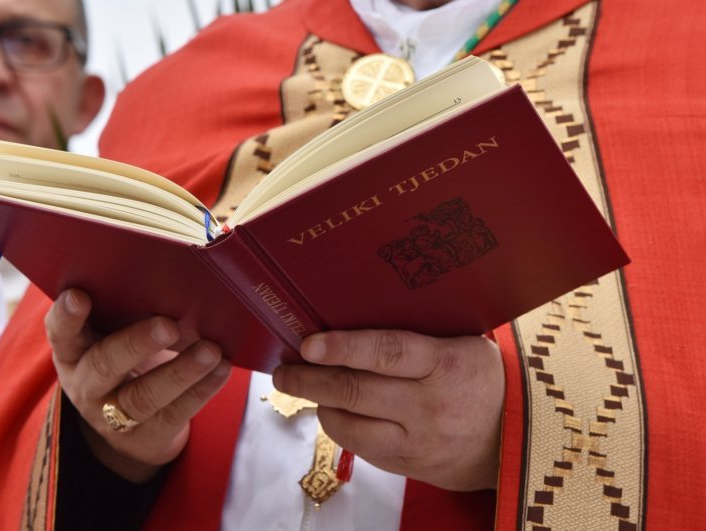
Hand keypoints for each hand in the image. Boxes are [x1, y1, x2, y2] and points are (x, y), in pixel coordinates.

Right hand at [45, 289, 231, 481]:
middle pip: (104, 364)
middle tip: (168, 325)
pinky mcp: (147, 436)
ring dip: (181, 371)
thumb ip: (127, 313)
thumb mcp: (113, 338)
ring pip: (144, 396)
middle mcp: (86, 384)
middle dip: (136, 344)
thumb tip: (174, 282)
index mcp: (73, 351)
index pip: (61, 331)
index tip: (79, 294)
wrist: (130, 430)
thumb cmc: (127, 361)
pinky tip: (221, 369)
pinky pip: (175, 413)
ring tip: (210, 350)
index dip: (67, 315)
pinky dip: (202, 389)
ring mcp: (113, 416)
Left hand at [272, 330, 503, 490]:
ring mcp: (419, 442)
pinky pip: (362, 448)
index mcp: (446, 365)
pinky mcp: (410, 467)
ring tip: (302, 388)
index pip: (385, 353)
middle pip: (355, 392)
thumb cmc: (485, 378)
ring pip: (350, 426)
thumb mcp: (464, 344)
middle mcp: (430, 407)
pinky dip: (341, 428)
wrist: (518, 439)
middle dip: (309, 380)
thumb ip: (419, 333)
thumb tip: (356, 311)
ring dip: (318, 405)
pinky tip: (334, 411)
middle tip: (285, 370)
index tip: (308, 343)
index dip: (342, 347)